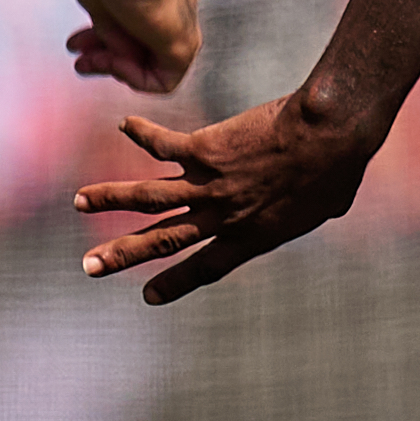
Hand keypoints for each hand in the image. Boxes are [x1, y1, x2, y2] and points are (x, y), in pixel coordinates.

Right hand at [66, 0, 199, 94]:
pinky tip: (114, 62)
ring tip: (86, 63)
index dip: (103, 43)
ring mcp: (184, 29)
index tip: (78, 44)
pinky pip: (165, 80)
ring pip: (152, 66)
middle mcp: (176, 12)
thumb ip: (108, 29)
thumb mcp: (99, 5)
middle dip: (105, 58)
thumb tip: (110, 50)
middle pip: (143, 50)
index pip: (134, 30)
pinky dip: (135, 78)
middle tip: (78, 59)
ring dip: (116, 69)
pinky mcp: (185, 46)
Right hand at [73, 91, 375, 301]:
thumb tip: (330, 206)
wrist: (329, 135)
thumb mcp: (328, 205)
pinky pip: (164, 145)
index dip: (176, 282)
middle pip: (163, 241)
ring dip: (111, 198)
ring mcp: (210, 184)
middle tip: (89, 267)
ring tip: (81, 201)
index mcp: (252, 235)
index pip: (206, 267)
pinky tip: (126, 124)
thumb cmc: (339, 167)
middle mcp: (224, 216)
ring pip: (148, 196)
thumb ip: (313, 211)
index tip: (148, 296)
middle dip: (123, 255)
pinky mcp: (205, 149)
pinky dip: (143, 133)